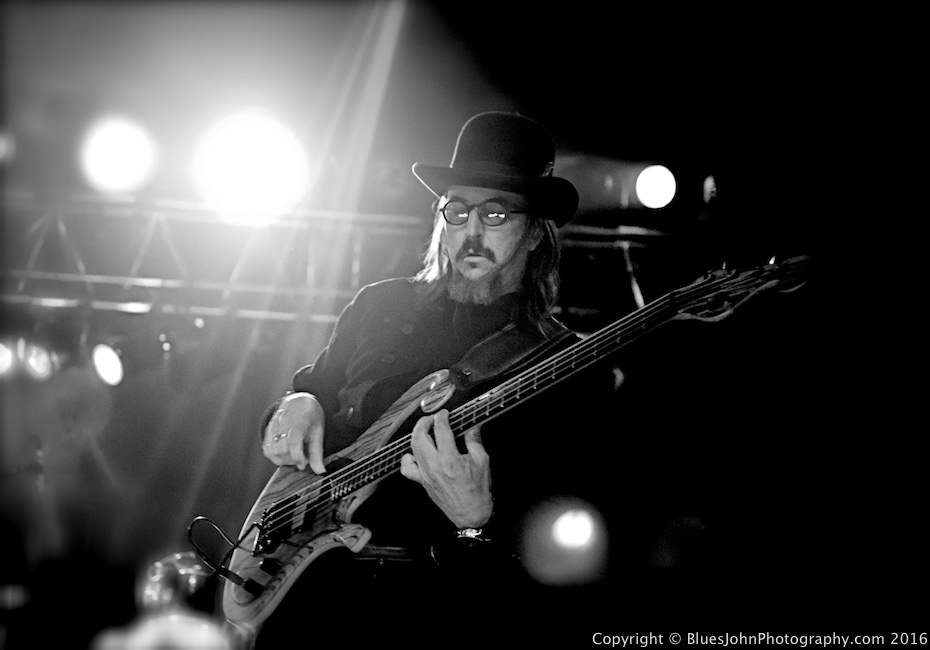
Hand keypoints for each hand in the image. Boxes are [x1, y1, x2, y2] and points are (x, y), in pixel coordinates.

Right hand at [261, 393, 325, 473]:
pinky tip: (285, 454)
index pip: (293, 441)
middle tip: (301, 459)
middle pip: (281, 448)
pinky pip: (266, 447)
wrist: (300, 400)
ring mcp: (274, 425)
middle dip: (290, 459)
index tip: (303, 464)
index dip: (297, 456)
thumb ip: (317, 453)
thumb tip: (320, 471)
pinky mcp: (268, 429)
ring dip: (282, 459)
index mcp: (299, 421)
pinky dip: (274, 455)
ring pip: (271, 450)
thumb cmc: (311, 416)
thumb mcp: (318, 432)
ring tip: (293, 456)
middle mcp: (284, 422)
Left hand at [399, 409, 492, 527]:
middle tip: (431, 418)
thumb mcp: (482, 462)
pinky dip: (408, 458)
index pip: (440, 430)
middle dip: (423, 423)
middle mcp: (434, 466)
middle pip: (420, 437)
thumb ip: (474, 441)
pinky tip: (415, 453)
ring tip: (425, 430)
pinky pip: (407, 469)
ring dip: (417, 435)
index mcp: (450, 460)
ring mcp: (426, 475)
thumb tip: (472, 426)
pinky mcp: (423, 482)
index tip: (444, 414)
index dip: (441, 417)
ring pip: (413, 449)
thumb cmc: (478, 490)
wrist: (470, 514)